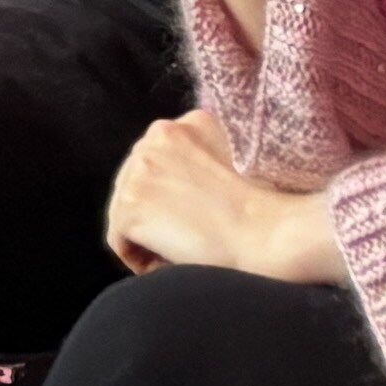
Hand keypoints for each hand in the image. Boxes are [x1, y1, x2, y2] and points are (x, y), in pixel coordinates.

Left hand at [100, 112, 343, 283]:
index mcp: (181, 123)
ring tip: (183, 251)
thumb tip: (166, 187)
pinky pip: (119, 241)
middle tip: (188, 238)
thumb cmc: (259, 210)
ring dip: (149, 237)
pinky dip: (141, 259)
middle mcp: (154, 136)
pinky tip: (172, 262)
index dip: (169, 196)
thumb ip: (195, 157)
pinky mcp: (130, 204)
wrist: (267, 234)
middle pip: (134, 185)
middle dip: (155, 215)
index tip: (193, 216)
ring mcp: (139, 169)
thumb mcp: (229, 158)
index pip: (154, 164)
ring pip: (124, 212)